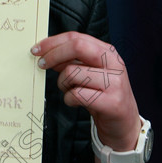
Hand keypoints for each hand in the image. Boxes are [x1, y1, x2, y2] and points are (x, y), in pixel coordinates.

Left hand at [31, 32, 140, 151]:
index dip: (53, 42)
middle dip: (54, 54)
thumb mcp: (89, 73)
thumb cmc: (103, 96)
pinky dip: (69, 99)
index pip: (76, 37)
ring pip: (73, 72)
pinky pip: (77, 95)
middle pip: (77, 46)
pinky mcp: (112, 103)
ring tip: (68, 90)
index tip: (37, 49)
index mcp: (108, 52)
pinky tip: (75, 102)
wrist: (124, 125)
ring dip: (62, 83)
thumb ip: (72, 61)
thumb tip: (46, 52)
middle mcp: (114, 63)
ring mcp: (115, 83)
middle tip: (41, 65)